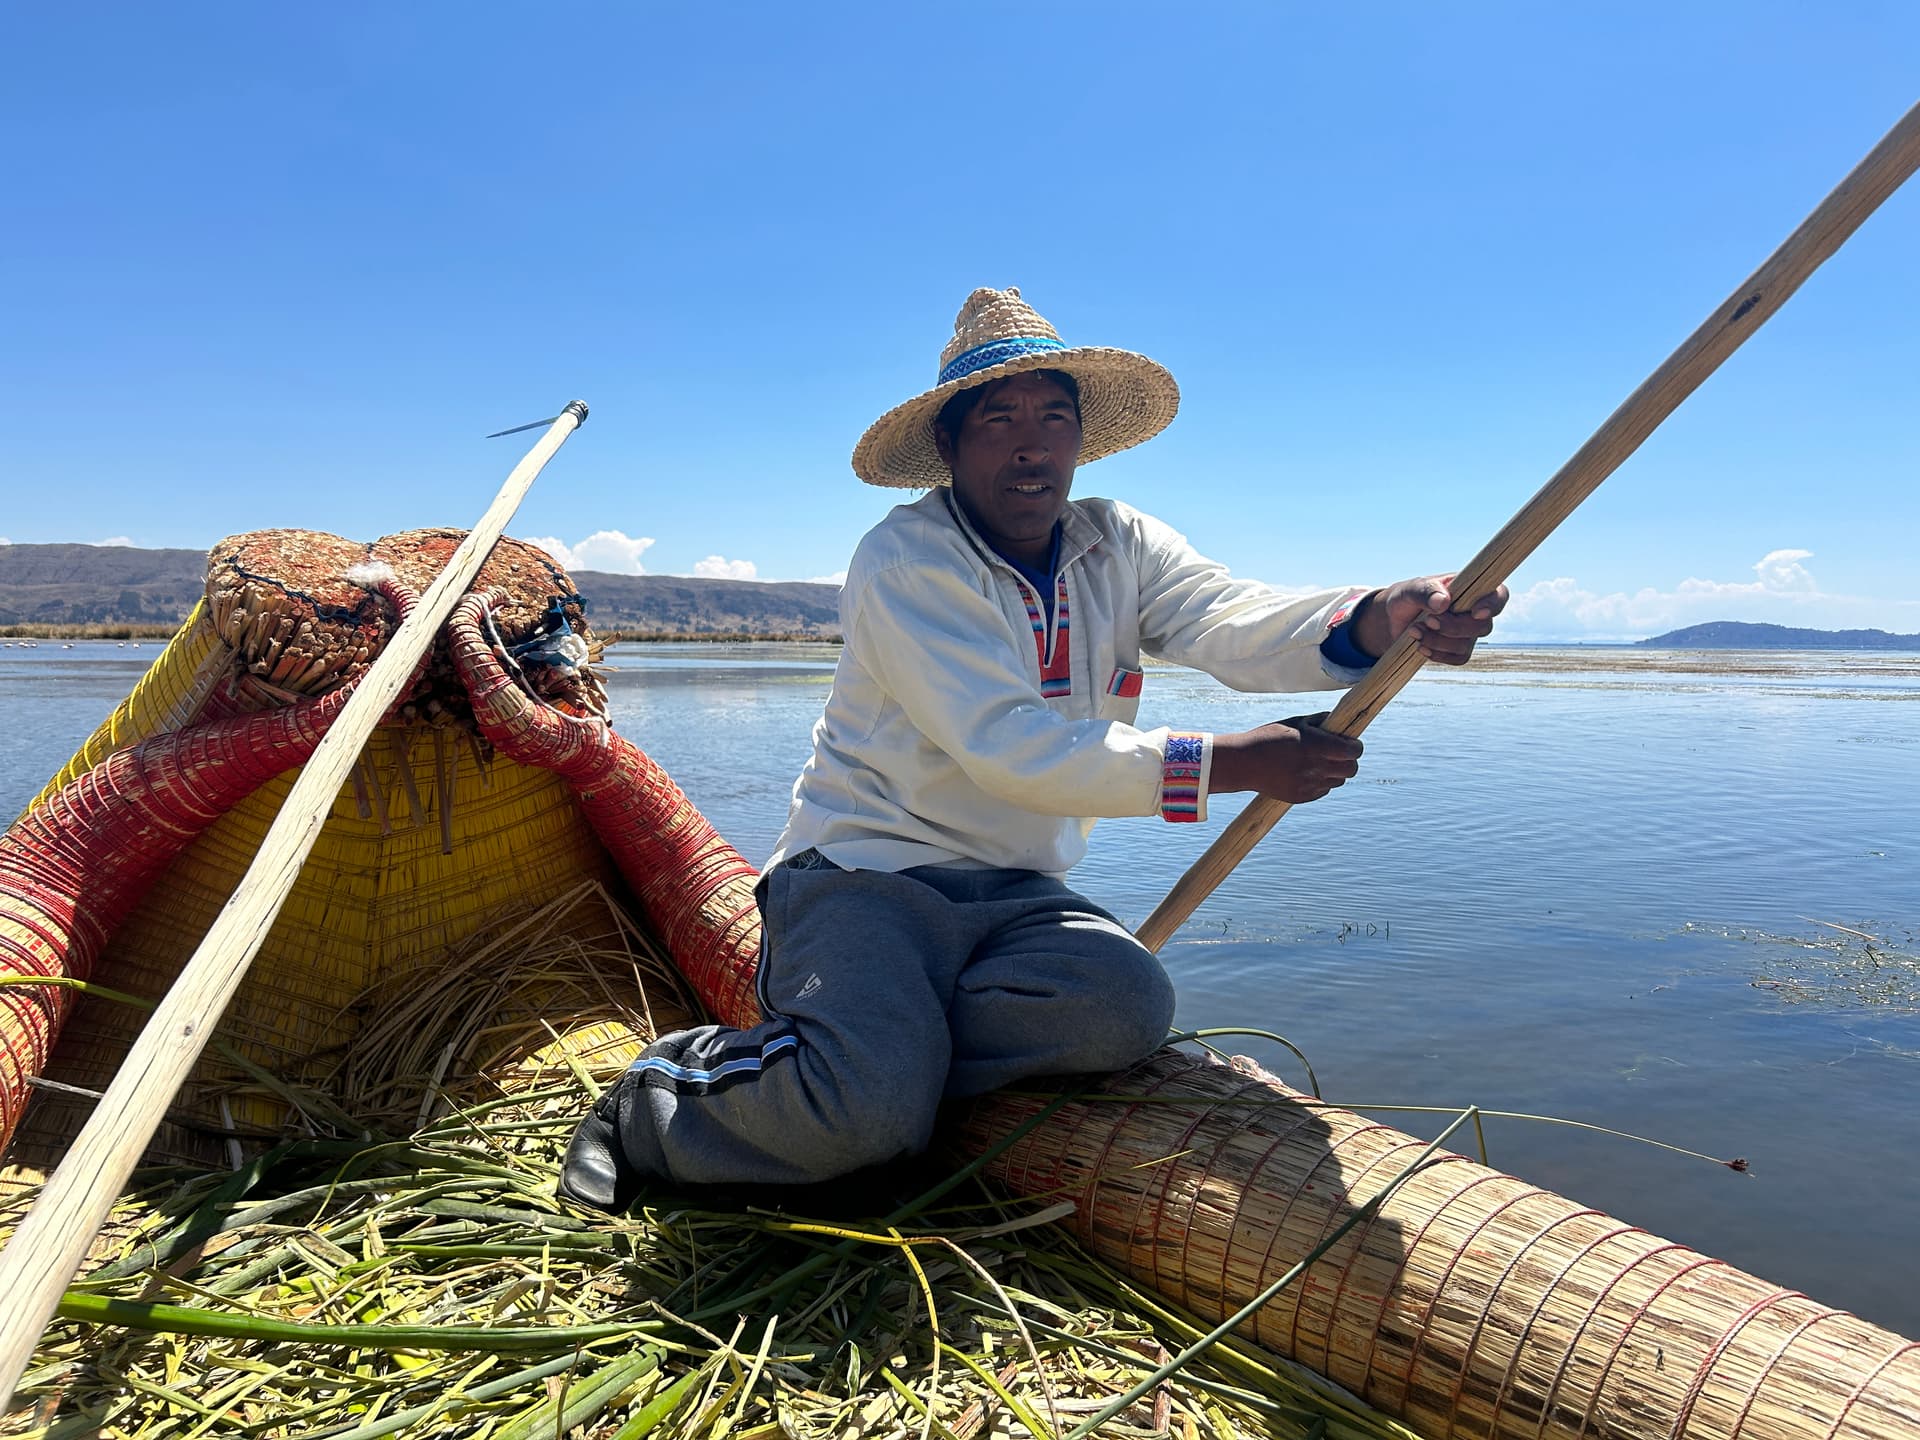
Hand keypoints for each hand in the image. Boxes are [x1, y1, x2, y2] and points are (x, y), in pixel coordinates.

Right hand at [1209, 713, 1362, 803]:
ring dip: (1335, 772)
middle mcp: (1317, 767)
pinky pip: (1323, 790)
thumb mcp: (1294, 723)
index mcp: (1317, 745)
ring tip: (1320, 763)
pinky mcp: (1302, 797)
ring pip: (1338, 781)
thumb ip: (1319, 722)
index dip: (1356, 746)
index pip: (1354, 751)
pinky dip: (1321, 782)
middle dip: (1350, 761)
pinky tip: (1307, 773)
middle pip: (1352, 769)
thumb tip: (1337, 721)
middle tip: (1341, 755)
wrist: (1244, 763)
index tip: (1351, 743)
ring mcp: (1310, 784)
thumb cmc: (1268, 737)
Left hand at [1351, 575, 1506, 664]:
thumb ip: (1425, 591)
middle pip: (1483, 626)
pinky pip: (1458, 658)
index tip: (1475, 612)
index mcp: (1470, 588)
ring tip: (1414, 630)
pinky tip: (1420, 646)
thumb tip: (1443, 602)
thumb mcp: (1410, 589)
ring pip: (1467, 644)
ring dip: (1438, 641)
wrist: (1393, 619)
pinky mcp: (1457, 649)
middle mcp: (1474, 611)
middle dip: (1453, 627)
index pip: (1498, 594)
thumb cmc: (1406, 598)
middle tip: (1427, 620)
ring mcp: (1468, 632)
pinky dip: (1438, 655)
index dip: (1493, 605)